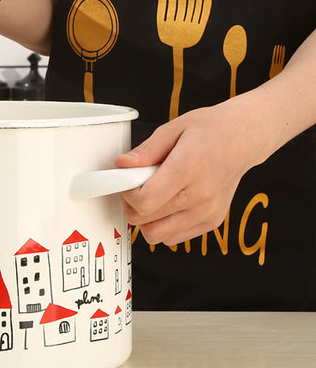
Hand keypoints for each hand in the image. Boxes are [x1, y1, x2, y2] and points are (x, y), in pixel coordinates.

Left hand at [114, 99, 270, 245]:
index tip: (128, 181)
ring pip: (157, 235)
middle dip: (132, 206)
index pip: (144, 201)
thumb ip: (146, 150)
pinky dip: (163, 225)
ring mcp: (208, 212)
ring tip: (152, 195)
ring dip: (146, 219)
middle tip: (137, 186)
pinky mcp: (212, 222)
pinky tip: (168, 203)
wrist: (244, 138)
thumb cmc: (211, 130)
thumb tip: (122, 164)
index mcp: (188, 170)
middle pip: (146, 222)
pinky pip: (174, 238)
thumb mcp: (173, 129)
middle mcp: (200, 196)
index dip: (127, 193)